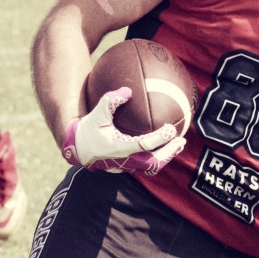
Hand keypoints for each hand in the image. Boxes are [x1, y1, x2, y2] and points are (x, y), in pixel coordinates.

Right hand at [62, 88, 185, 174]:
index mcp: (119, 148)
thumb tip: (127, 90)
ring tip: (178, 145)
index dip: (159, 138)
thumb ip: (110, 101)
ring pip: (151, 167)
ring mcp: (126, 166)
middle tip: (181, 141)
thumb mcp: (96, 114)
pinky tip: (164, 145)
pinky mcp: (126, 166)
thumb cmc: (88, 129)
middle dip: (169, 153)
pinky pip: (146, 164)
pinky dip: (157, 156)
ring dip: (166, 156)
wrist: (77, 149)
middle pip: (153, 162)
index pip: (144, 145)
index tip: (170, 129)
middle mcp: (124, 160)